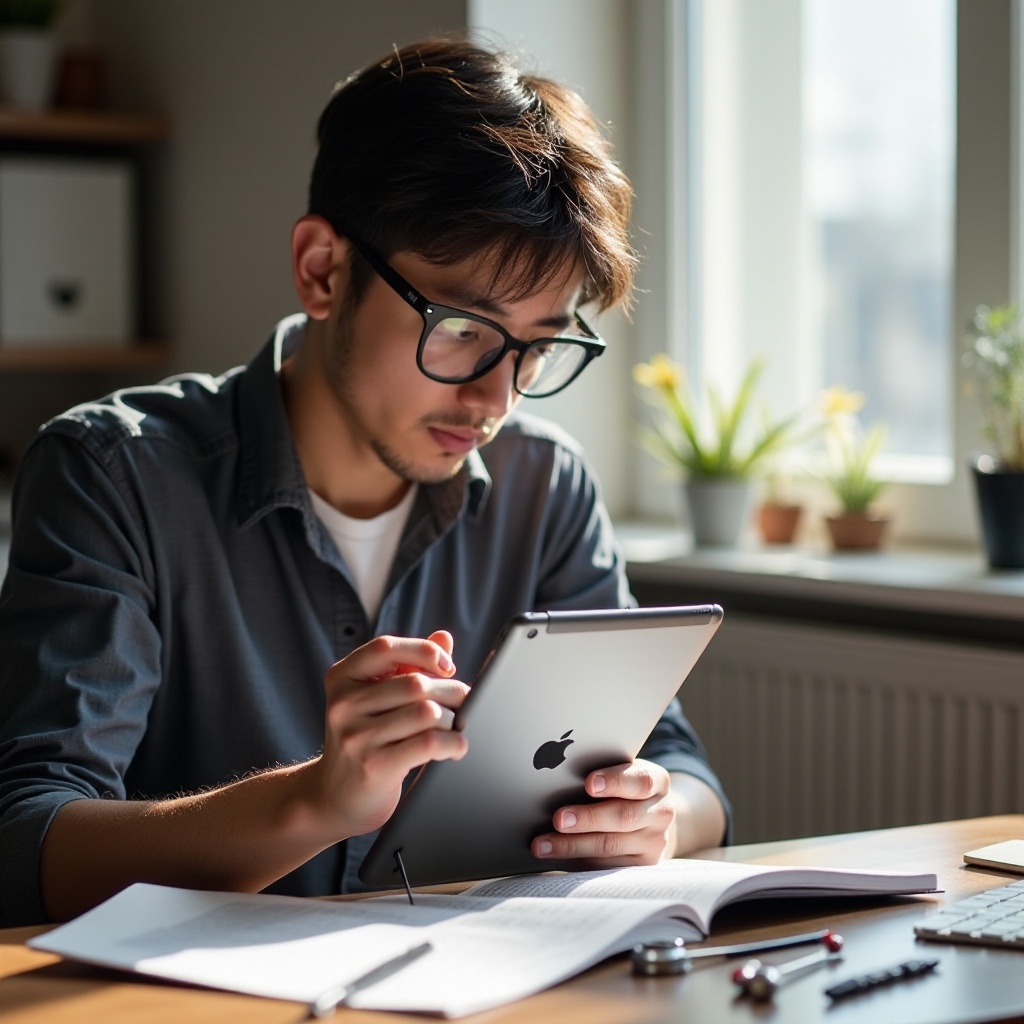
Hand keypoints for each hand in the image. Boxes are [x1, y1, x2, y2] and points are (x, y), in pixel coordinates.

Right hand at [312, 631, 468, 838]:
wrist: (333, 796)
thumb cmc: (364, 739)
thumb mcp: (376, 698)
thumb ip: (408, 666)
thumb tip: (443, 638)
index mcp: (342, 677)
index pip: (386, 648)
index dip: (423, 651)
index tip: (447, 667)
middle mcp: (343, 704)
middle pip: (415, 684)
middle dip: (451, 692)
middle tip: (464, 704)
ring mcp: (356, 736)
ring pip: (427, 712)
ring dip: (454, 720)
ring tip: (456, 727)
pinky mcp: (374, 765)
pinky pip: (428, 743)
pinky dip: (453, 743)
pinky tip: (456, 747)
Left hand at [530, 758, 677, 866]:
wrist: (651, 820)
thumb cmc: (624, 788)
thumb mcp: (623, 773)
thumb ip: (603, 775)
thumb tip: (557, 777)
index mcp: (658, 781)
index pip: (641, 781)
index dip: (615, 782)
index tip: (588, 783)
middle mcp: (661, 812)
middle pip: (623, 817)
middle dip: (587, 818)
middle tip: (558, 819)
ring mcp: (654, 843)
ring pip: (610, 845)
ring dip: (572, 845)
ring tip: (543, 844)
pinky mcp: (641, 867)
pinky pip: (606, 866)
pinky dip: (577, 861)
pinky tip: (555, 857)